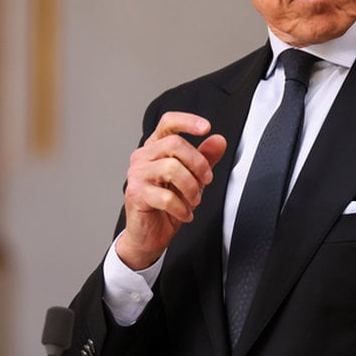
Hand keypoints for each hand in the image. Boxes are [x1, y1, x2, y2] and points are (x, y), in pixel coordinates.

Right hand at [118, 112, 226, 269]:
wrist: (148, 235)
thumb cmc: (166, 205)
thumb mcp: (192, 179)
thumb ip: (204, 158)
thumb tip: (218, 140)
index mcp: (155, 147)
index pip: (168, 122)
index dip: (187, 120)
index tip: (207, 127)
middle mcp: (143, 157)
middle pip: (174, 143)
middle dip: (198, 163)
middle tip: (206, 180)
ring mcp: (137, 175)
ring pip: (171, 168)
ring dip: (191, 187)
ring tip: (194, 200)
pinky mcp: (136, 194)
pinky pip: (166, 196)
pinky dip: (182, 208)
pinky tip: (184, 214)